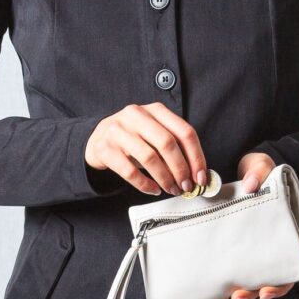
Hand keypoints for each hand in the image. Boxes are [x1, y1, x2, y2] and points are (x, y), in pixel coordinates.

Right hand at [84, 102, 208, 197]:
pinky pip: (129, 171)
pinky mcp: (105, 148)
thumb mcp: (153, 133)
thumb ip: (174, 146)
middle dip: (181, 169)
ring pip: (149, 157)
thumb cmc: (132, 138)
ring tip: (172, 189)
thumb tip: (196, 172)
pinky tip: (153, 189)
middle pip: (167, 143)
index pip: (184, 131)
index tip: (201, 176)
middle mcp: (136, 115)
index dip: (196, 156)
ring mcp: (118, 130)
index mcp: (155, 110)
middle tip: (186, 186)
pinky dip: (145, 184)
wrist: (97, 139)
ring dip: (165, 178)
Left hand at [218, 152, 298, 298]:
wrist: (237, 177)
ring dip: (252, 292)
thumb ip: (259, 171)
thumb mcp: (260, 165)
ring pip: (264, 277)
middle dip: (276, 286)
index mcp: (290, 218)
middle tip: (262, 292)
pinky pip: (243, 274)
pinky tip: (223, 294)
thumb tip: (252, 185)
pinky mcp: (243, 252)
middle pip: (286, 268)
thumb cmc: (256, 172)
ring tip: (236, 297)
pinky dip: (234, 287)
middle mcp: (279, 238)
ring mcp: (261, 247)